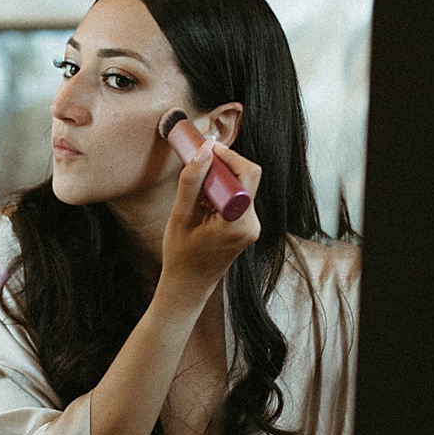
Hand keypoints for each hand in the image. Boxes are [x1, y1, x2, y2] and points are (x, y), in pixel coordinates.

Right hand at [156, 138, 262, 313]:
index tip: (206, 150)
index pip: (247, 173)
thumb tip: (205, 149)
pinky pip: (239, 199)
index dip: (228, 157)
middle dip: (222, 167)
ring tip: (196, 197)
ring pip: (242, 187)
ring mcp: (253, 227)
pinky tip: (203, 207)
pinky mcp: (248, 227)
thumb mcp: (181, 216)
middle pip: (247, 177)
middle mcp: (252, 224)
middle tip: (197, 169)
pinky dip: (221, 194)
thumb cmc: (181, 255)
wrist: (188, 285)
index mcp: (238, 223)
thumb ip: (192, 180)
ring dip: (220, 182)